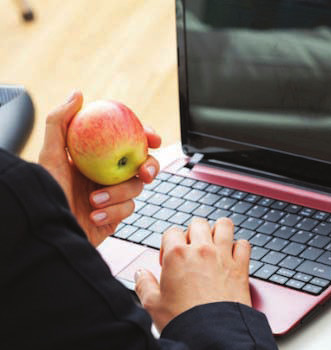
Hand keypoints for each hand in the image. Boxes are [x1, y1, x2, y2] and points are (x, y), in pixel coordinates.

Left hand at [38, 91, 161, 246]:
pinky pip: (127, 210)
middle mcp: (107, 174)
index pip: (127, 140)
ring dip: (118, 194)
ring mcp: (113, 195)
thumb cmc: (44, 193)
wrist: (46, 230)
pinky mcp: (115, 215)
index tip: (153, 138)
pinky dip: (113, 211)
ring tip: (94, 199)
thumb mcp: (49, 155)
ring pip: (137, 188)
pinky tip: (95, 214)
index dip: (145, 136)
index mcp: (96, 157)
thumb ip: (60, 122)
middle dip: (150, 167)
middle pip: (142, 164)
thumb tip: (78, 95)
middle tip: (144, 171)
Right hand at [134, 218, 251, 330]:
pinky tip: (233, 256)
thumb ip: (144, 285)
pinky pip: (244, 244)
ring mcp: (223, 256)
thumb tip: (140, 274)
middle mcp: (201, 250)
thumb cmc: (184, 321)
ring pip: (224, 225)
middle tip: (190, 250)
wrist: (212, 335)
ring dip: (218, 231)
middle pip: (198, 223)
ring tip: (213, 243)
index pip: (172, 232)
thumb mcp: (153, 305)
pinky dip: (239, 247)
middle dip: (193, 233)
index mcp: (177, 255)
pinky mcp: (241, 267)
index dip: (169, 244)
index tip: (169, 259)